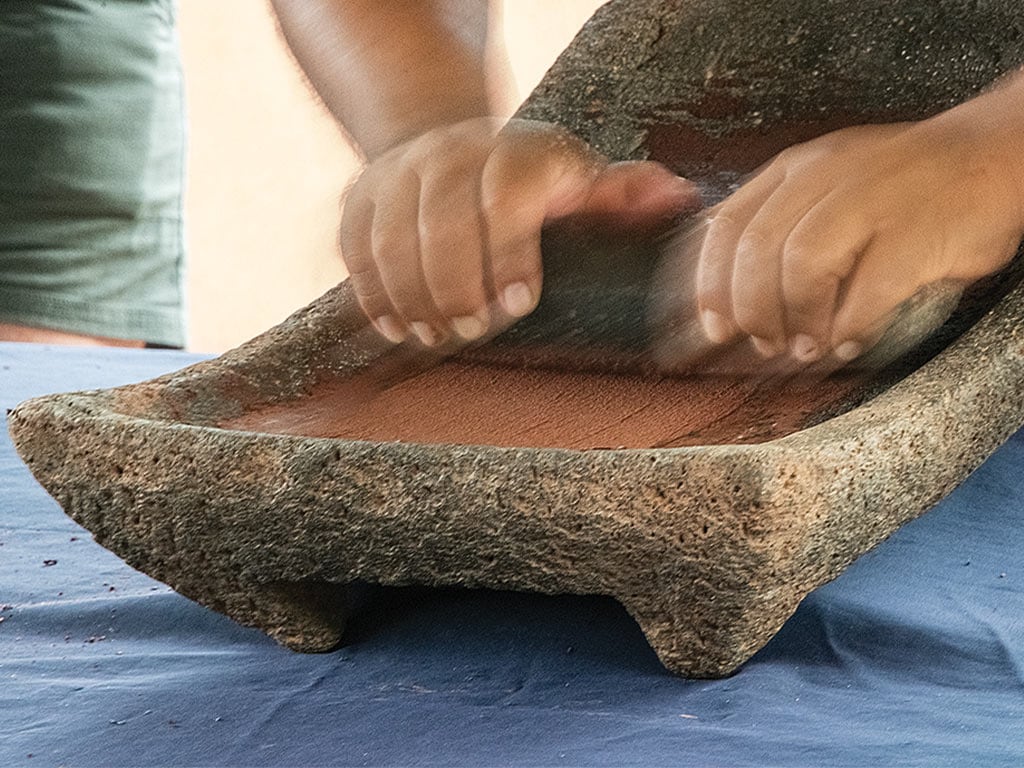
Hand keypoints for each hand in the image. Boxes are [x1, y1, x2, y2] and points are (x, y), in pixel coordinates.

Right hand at [340, 117, 699, 345]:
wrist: (448, 142)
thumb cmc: (530, 180)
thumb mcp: (580, 179)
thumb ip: (623, 195)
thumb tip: (678, 198)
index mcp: (518, 152)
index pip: (506, 195)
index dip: (509, 251)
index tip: (519, 304)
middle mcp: (454, 152)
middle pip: (442, 219)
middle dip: (456, 282)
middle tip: (472, 329)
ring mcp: (401, 172)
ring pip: (392, 234)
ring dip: (411, 293)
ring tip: (433, 336)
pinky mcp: (362, 195)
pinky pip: (355, 244)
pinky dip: (371, 290)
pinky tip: (394, 325)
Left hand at [679, 118, 1023, 363]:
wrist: (994, 154)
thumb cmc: (904, 185)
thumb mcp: (828, 185)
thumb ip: (781, 225)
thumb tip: (735, 297)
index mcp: (795, 169)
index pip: (728, 225)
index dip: (711, 284)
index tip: (714, 327)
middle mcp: (825, 176)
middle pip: (759, 250)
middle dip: (753, 310)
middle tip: (767, 344)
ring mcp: (871, 200)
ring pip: (802, 266)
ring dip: (799, 319)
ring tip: (807, 347)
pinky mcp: (914, 233)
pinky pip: (866, 290)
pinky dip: (851, 326)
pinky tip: (850, 339)